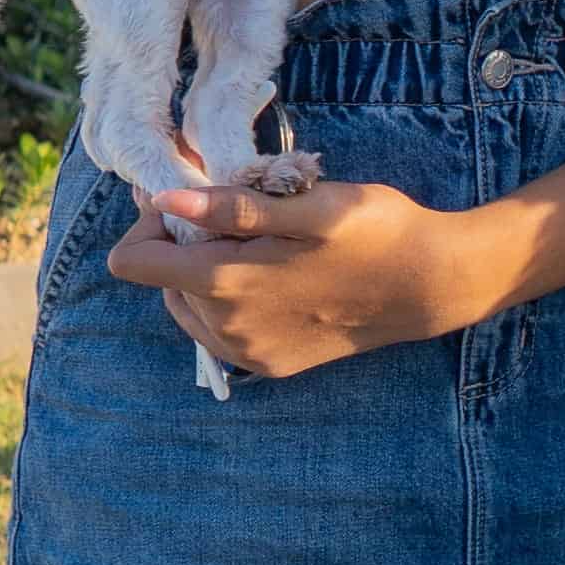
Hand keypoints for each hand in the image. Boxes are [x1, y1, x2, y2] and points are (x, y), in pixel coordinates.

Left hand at [109, 173, 523, 377]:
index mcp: (227, 283)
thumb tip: (165, 199)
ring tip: (264, 246)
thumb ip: (231, 207)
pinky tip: (274, 278)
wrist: (431, 285)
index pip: (132, 262)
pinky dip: (230, 301)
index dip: (149, 223)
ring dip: (207, 272)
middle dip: (186, 243)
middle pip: (161, 280)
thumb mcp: (308, 204)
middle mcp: (227, 329)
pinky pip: (218, 330)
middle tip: (242, 216)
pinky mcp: (269, 365)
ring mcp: (248, 353)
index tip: (190, 200)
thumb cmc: (376, 231)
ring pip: (187, 304)